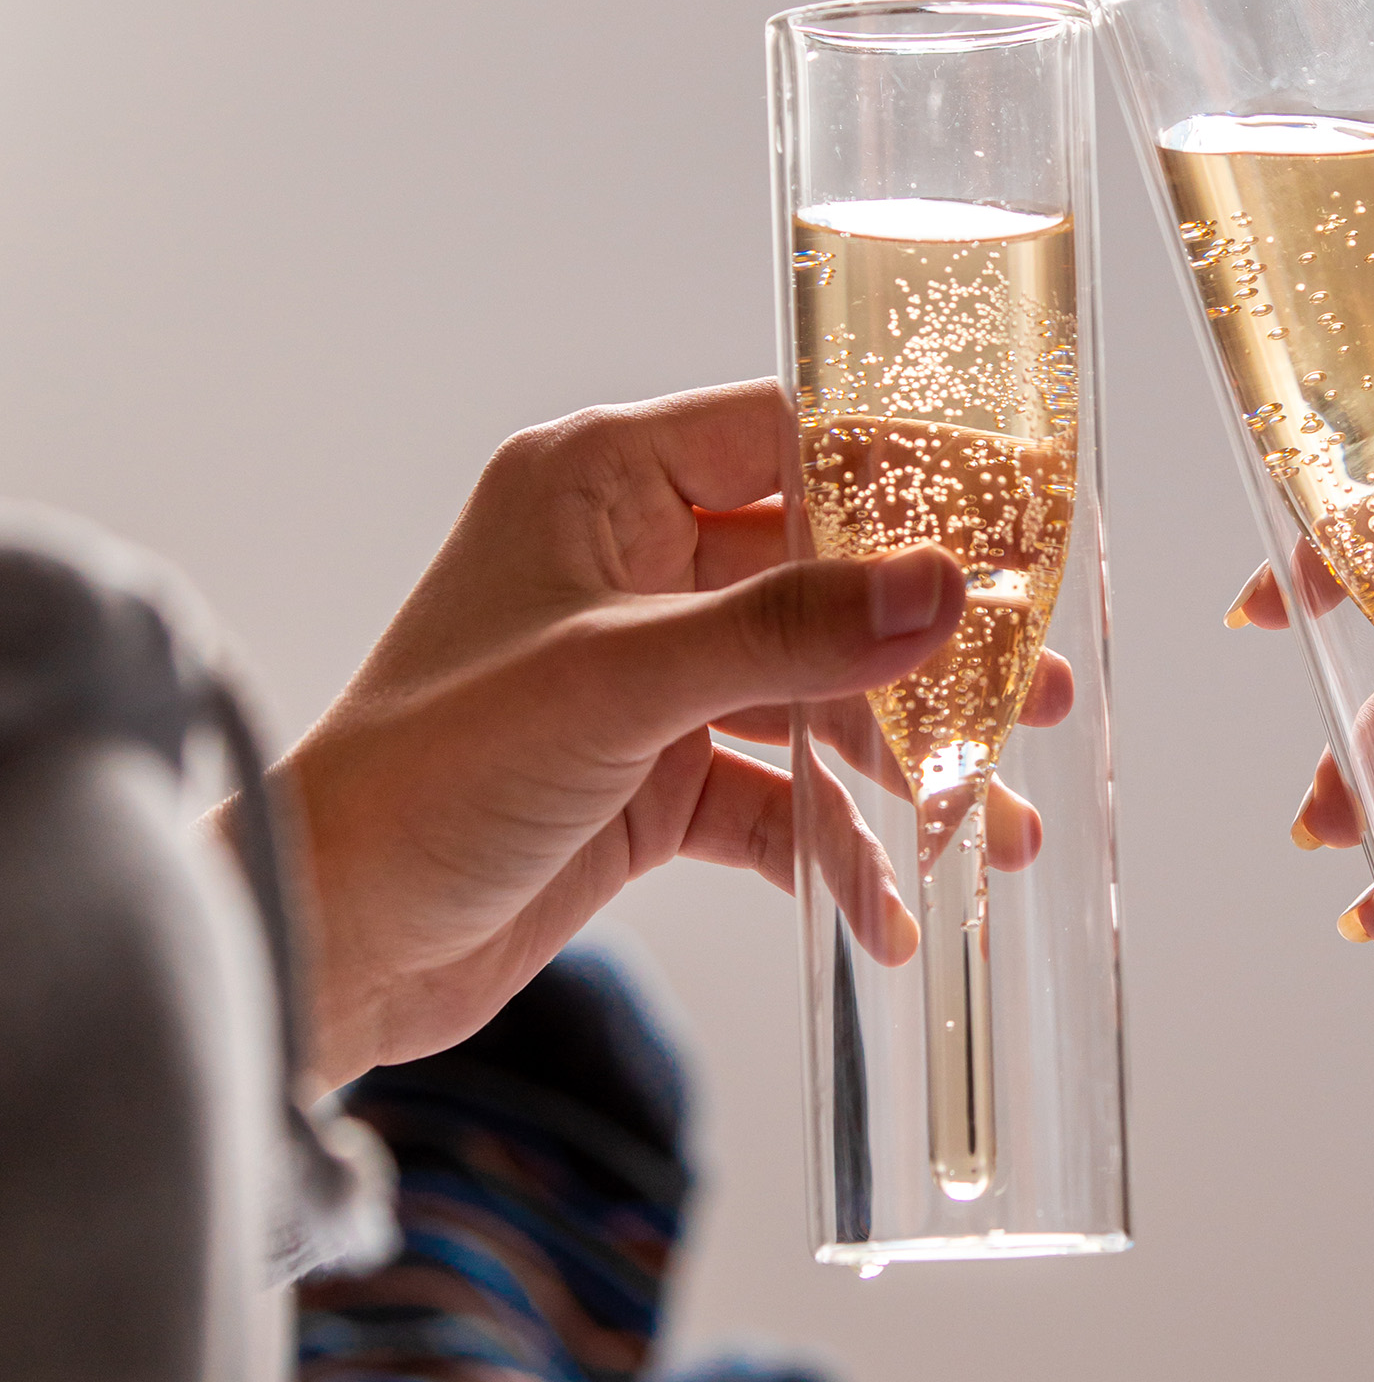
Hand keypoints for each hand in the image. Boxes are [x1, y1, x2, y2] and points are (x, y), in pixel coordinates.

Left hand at [267, 382, 1068, 1086]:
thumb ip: (787, 633)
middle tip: (1036, 694)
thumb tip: (943, 591)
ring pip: (812, 696)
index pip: (790, 439)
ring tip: (1002, 830)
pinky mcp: (650, 780)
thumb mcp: (617, 686)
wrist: (329, 942)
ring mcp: (645, 677)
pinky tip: (890, 913)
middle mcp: (631, 566)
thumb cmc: (426, 778)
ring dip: (902, 766)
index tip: (1015, 532)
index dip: (908, 481)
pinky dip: (834, 851)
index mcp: (601, 485)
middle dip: (929, 652)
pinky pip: (776, 796)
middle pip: (824, 577)